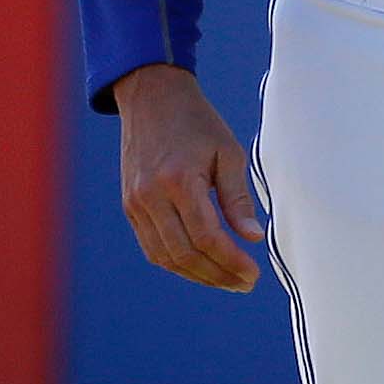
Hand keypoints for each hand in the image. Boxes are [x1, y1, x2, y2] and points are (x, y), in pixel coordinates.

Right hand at [115, 64, 263, 292]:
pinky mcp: (129, 205)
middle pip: (185, 253)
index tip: (254, 275)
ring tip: (227, 280)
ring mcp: (135, 202)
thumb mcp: (229, 154)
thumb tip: (253, 238)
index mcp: (179, 180)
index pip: (207, 237)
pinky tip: (200, 266)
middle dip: (217, 275)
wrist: (152, 99)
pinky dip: (175, 262)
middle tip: (245, 284)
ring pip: (164, 256)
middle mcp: (151, 195)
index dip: (231, 262)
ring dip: (197, 275)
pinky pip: (150, 245)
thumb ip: (238, 199)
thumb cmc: (198, 123)